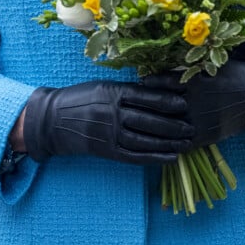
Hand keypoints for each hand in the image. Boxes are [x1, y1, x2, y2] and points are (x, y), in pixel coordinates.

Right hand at [23, 80, 192, 164]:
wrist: (52, 119)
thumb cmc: (82, 98)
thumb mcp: (103, 87)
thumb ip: (128, 90)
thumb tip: (158, 91)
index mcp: (112, 92)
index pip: (145, 96)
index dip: (166, 100)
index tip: (185, 102)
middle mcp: (112, 113)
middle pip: (149, 120)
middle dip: (173, 124)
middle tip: (192, 126)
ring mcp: (109, 133)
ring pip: (144, 140)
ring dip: (168, 143)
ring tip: (186, 144)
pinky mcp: (107, 150)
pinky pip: (134, 156)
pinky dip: (154, 158)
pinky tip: (170, 158)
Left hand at [145, 59, 244, 147]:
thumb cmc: (233, 75)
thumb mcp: (212, 65)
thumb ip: (189, 67)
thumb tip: (161, 61)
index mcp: (198, 83)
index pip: (167, 83)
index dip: (152, 81)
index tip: (140, 79)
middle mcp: (198, 104)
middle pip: (164, 106)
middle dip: (146, 104)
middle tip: (130, 100)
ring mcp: (202, 123)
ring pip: (169, 126)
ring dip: (152, 124)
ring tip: (138, 118)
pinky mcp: (206, 138)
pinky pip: (181, 142)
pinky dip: (166, 141)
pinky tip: (154, 138)